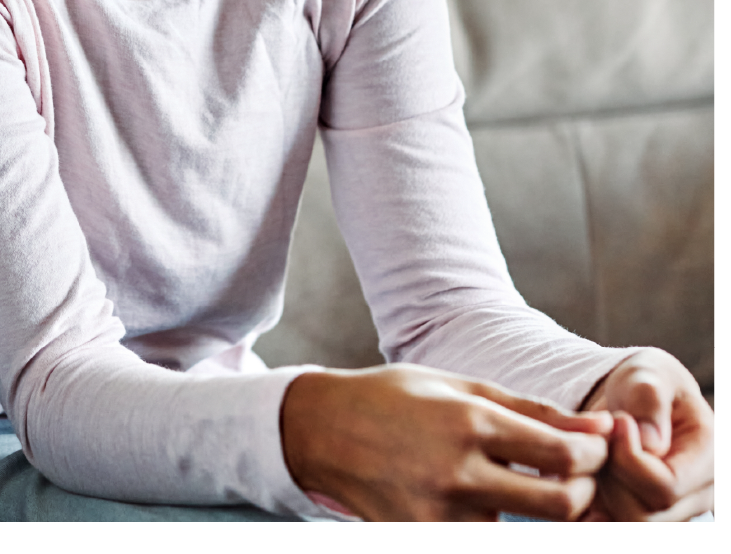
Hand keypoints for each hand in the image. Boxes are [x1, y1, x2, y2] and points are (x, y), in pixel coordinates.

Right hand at [281, 364, 612, 520]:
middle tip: (572, 476)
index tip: (592, 448)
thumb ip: (534, 410)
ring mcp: (440, 514)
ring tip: (502, 477)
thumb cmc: (394, 398)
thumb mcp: (460, 386)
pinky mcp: (423, 538)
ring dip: (528, 506)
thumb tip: (602, 428)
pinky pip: (482, 538)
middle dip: (581, 491)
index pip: (565, 455)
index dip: (593, 455)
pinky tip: (471, 496)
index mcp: (469, 421)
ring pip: (521, 525)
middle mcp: (458, 471)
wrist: (321, 430)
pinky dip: (490, 521)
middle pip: (560, 504)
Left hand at [580, 348, 713, 520]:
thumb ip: (648, 398)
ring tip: (599, 449)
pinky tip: (588, 468)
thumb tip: (649, 441)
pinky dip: (592, 499)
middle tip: (603, 436)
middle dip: (610, 472)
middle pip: (642, 513)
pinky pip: (609, 523)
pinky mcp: (644, 517)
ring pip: (623, 522)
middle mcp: (697, 496)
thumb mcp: (649, 374)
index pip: (666, 487)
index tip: (617, 421)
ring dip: (599, 485)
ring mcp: (672, 513)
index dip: (629, 458)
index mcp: (709, 460)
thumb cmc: (646, 382)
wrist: (636, 398)